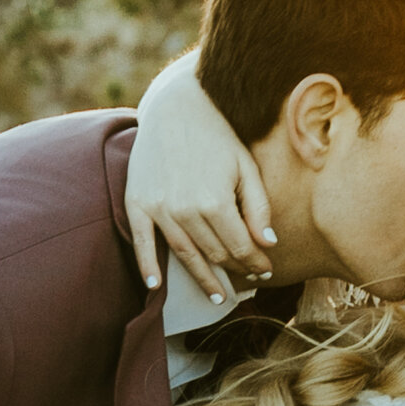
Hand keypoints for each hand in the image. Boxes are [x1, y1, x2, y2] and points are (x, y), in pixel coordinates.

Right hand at [125, 50, 277, 299]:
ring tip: (217, 297)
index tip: (265, 270)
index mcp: (215, 201)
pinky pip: (142, 243)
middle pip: (214, 253)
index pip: (240, 246)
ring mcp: (158, 209)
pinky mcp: (137, 203)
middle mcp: (185, 210)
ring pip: (184, 255)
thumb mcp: (245, 166)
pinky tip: (156, 286)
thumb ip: (258, 206)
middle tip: (248, 279)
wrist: (174, 108)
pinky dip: (147, 266)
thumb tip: (267, 244)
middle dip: (234, 268)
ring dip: (203, 279)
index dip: (255, 261)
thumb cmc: (216, 135)